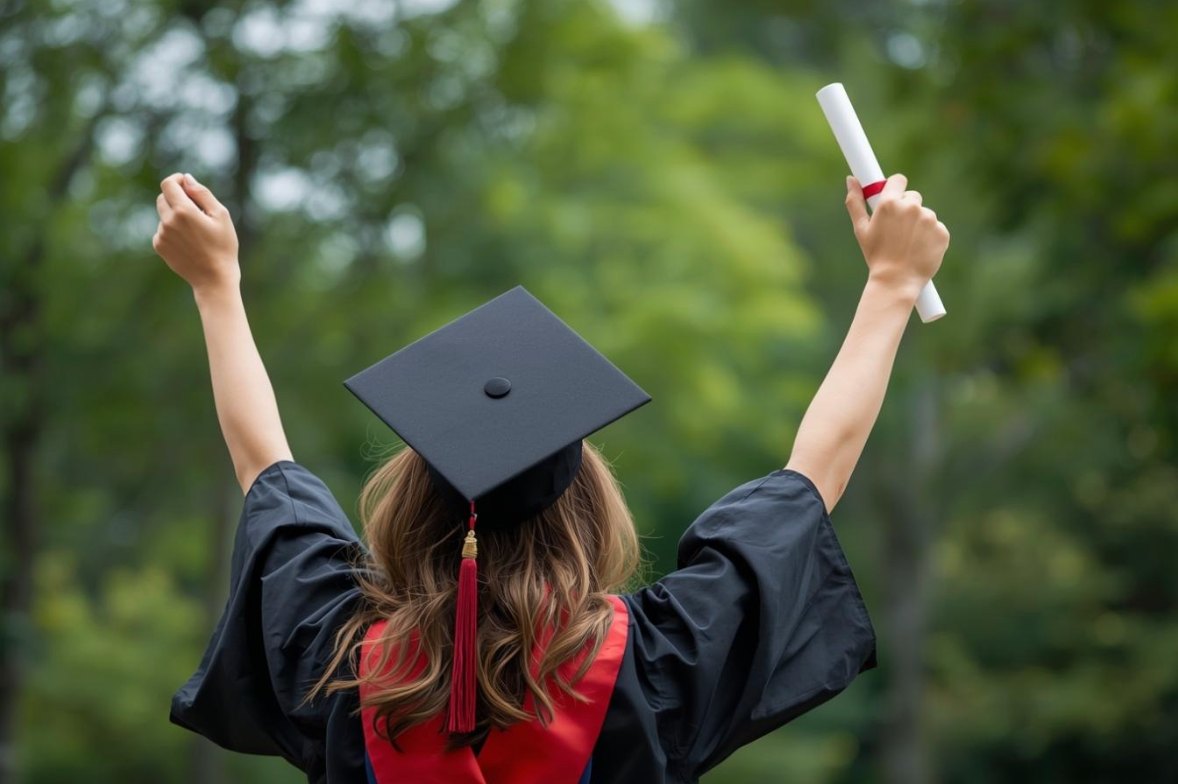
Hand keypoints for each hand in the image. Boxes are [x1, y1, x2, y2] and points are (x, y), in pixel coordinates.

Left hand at [152, 173, 239, 292]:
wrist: (214, 278)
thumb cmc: (223, 246)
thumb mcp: (221, 216)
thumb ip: (202, 193)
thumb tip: (186, 179)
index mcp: (183, 211)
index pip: (168, 184)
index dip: (177, 180)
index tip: (187, 185)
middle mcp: (168, 221)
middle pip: (162, 197)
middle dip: (176, 198)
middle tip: (195, 210)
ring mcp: (161, 234)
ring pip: (163, 214)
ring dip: (175, 215)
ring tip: (195, 231)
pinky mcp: (159, 246)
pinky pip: (162, 230)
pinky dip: (172, 230)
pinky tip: (188, 242)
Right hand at [845, 173, 949, 295]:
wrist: (897, 281)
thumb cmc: (876, 256)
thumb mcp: (861, 230)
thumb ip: (855, 202)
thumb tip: (851, 179)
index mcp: (890, 204)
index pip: (899, 180)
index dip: (895, 189)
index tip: (893, 199)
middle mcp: (912, 207)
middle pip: (913, 197)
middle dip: (906, 209)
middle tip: (898, 230)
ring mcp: (929, 219)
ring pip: (925, 214)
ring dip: (918, 224)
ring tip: (908, 244)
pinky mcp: (942, 232)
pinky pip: (936, 228)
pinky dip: (930, 237)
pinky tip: (919, 249)